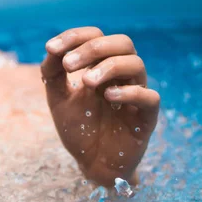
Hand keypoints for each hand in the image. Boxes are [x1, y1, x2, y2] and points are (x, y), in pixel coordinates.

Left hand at [41, 27, 159, 185]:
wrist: (92, 164)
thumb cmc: (79, 129)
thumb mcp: (58, 100)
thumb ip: (52, 75)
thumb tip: (51, 49)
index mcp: (102, 68)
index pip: (97, 37)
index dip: (75, 37)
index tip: (52, 49)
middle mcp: (122, 77)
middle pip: (122, 43)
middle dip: (93, 49)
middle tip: (69, 65)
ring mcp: (136, 95)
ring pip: (136, 64)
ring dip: (109, 66)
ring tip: (86, 82)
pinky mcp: (146, 118)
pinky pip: (149, 97)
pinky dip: (129, 92)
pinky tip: (108, 96)